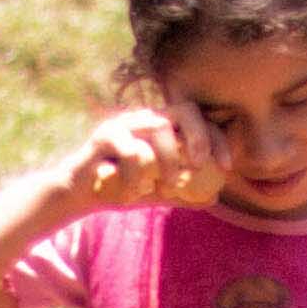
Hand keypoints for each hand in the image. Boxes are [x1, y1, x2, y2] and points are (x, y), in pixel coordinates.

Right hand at [53, 106, 220, 216]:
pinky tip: (133, 196)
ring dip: (169, 162)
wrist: (79, 196)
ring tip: (164, 189)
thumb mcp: (157, 192)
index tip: (227, 167)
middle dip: (200, 136)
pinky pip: (132, 152)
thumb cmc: (121, 188)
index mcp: (162, 126)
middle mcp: (146, 118)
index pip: (199, 120)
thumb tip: (215, 198)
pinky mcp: (104, 136)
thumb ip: (183, 192)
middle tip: (201, 166)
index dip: (217, 139)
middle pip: (184, 110)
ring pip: (159, 128)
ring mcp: (125, 123)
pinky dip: (137, 179)